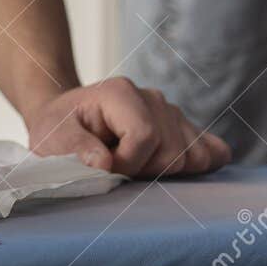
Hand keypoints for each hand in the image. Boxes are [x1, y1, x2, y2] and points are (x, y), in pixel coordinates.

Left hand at [24, 78, 231, 177]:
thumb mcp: (53, 136)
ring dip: (166, 172)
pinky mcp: (184, 129)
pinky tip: (174, 172)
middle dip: (145, 171)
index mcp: (120, 93)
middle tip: (118, 168)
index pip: (145, 137)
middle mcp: (152, 98)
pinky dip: (200, 167)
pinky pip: (213, 152)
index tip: (106, 169)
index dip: (127, 164)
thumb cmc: (59, 129)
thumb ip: (74, 148)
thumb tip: (104, 164)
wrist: (67, 118)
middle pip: (173, 151)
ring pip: (195, 156)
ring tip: (136, 166)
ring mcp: (172, 113)